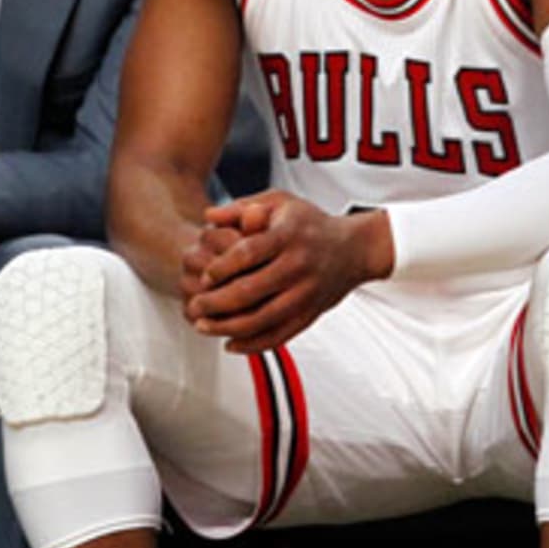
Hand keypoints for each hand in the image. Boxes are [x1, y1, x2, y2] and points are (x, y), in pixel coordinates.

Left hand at [184, 190, 391, 353]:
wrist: (353, 249)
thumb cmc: (310, 224)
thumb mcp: (279, 203)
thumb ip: (242, 207)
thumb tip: (208, 215)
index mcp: (288, 236)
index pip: (247, 253)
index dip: (221, 267)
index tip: (204, 276)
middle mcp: (298, 266)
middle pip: (249, 291)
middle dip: (215, 303)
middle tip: (195, 305)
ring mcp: (305, 294)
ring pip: (261, 319)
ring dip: (227, 327)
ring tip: (204, 327)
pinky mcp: (310, 314)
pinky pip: (279, 336)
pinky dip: (253, 344)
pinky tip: (231, 343)